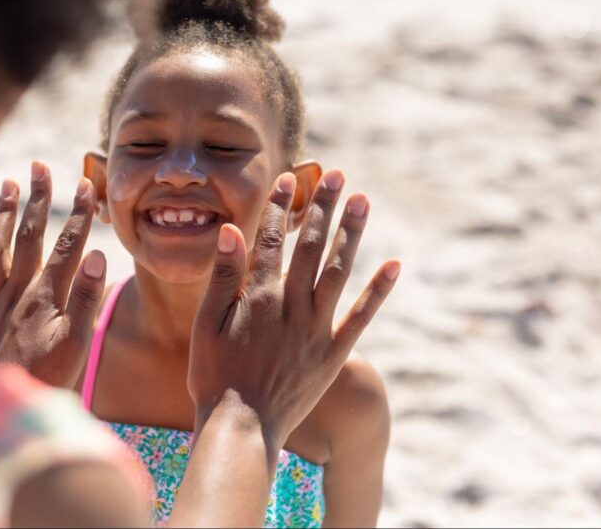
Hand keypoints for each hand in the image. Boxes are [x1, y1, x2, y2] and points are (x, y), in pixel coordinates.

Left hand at [0, 161, 106, 388]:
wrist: (1, 412)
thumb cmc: (47, 381)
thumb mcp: (78, 345)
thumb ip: (87, 299)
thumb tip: (97, 254)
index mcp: (47, 297)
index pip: (67, 245)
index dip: (78, 213)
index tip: (85, 183)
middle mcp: (19, 292)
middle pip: (29, 235)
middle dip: (37, 198)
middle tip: (40, 164)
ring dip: (5, 213)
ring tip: (9, 183)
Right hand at [188, 169, 399, 452]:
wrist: (242, 426)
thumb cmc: (213, 375)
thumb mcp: (205, 324)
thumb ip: (222, 277)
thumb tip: (231, 230)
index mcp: (259, 297)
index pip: (271, 239)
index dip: (280, 207)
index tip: (290, 178)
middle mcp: (293, 306)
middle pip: (311, 245)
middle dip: (324, 207)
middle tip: (338, 175)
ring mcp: (317, 329)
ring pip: (340, 270)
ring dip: (352, 233)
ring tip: (363, 200)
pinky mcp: (334, 352)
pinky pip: (362, 315)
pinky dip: (380, 290)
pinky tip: (395, 264)